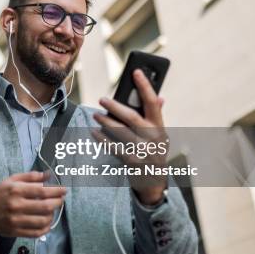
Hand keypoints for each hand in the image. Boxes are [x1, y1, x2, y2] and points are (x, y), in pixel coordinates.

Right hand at [0, 171, 66, 237]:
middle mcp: (16, 205)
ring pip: (43, 220)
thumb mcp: (11, 180)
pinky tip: (47, 222)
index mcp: (16, 190)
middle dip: (58, 202)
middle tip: (61, 199)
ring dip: (52, 215)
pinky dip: (46, 228)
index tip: (64, 189)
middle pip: (45, 206)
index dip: (57, 190)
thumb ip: (30, 176)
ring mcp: (16, 220)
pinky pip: (36, 233)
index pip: (42, 190)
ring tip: (53, 210)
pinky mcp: (15, 232)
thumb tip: (48, 174)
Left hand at [92, 69, 168, 204]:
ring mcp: (142, 150)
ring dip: (105, 122)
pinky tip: (94, 133)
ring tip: (95, 115)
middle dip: (115, 106)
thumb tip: (159, 97)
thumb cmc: (155, 152)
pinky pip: (113, 146)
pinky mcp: (131, 161)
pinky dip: (102, 139)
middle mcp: (153, 137)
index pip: (153, 102)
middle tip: (102, 99)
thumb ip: (157, 117)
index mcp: (160, 127)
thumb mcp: (160, 135)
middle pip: (131, 117)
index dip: (145, 85)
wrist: (155, 181)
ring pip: (119, 131)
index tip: (136, 72)